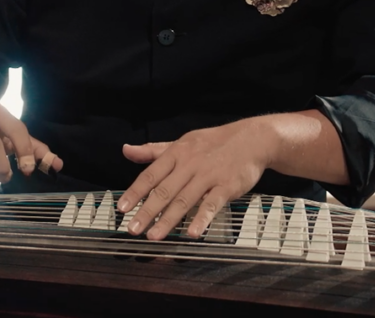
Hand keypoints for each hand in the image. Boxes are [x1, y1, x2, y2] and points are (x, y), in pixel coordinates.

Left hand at [117, 118, 274, 240]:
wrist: (252, 139)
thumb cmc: (213, 143)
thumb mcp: (181, 142)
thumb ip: (152, 151)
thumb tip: (126, 150)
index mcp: (176, 154)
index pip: (150, 175)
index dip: (135, 192)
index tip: (122, 208)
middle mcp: (189, 165)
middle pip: (164, 191)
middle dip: (147, 212)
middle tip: (133, 229)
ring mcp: (208, 176)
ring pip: (184, 200)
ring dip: (168, 220)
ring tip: (154, 236)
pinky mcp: (227, 186)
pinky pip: (212, 204)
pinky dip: (201, 219)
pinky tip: (192, 233)